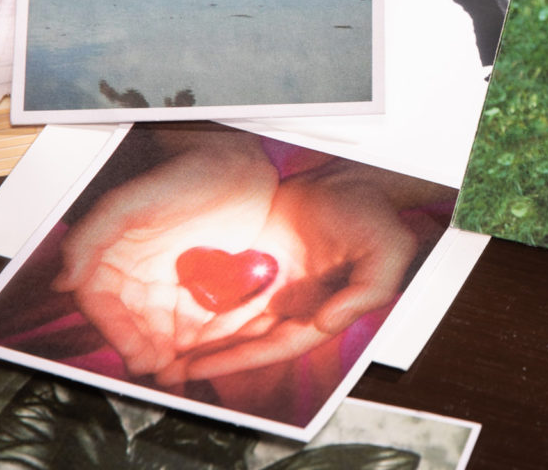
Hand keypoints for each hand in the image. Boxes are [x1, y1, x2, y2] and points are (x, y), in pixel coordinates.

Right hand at [53, 132, 279, 378]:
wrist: (234, 160)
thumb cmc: (180, 174)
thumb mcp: (131, 200)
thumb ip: (91, 235)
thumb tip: (62, 282)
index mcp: (109, 257)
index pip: (101, 304)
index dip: (116, 332)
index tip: (137, 355)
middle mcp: (134, 273)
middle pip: (131, 323)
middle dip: (144, 350)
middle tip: (162, 372)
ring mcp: (167, 280)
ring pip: (161, 328)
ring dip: (168, 353)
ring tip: (181, 374)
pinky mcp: (199, 283)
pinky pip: (193, 320)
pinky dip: (196, 341)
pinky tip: (206, 357)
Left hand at [164, 163, 422, 382]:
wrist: (349, 174)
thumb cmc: (371, 213)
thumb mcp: (385, 251)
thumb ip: (367, 292)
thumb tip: (328, 322)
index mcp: (321, 311)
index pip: (277, 346)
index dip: (239, 360)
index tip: (200, 369)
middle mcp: (293, 305)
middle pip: (247, 342)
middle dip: (210, 360)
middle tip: (166, 372)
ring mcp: (272, 284)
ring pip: (231, 320)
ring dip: (201, 339)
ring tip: (161, 352)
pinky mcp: (255, 262)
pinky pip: (226, 287)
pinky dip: (201, 302)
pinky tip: (172, 308)